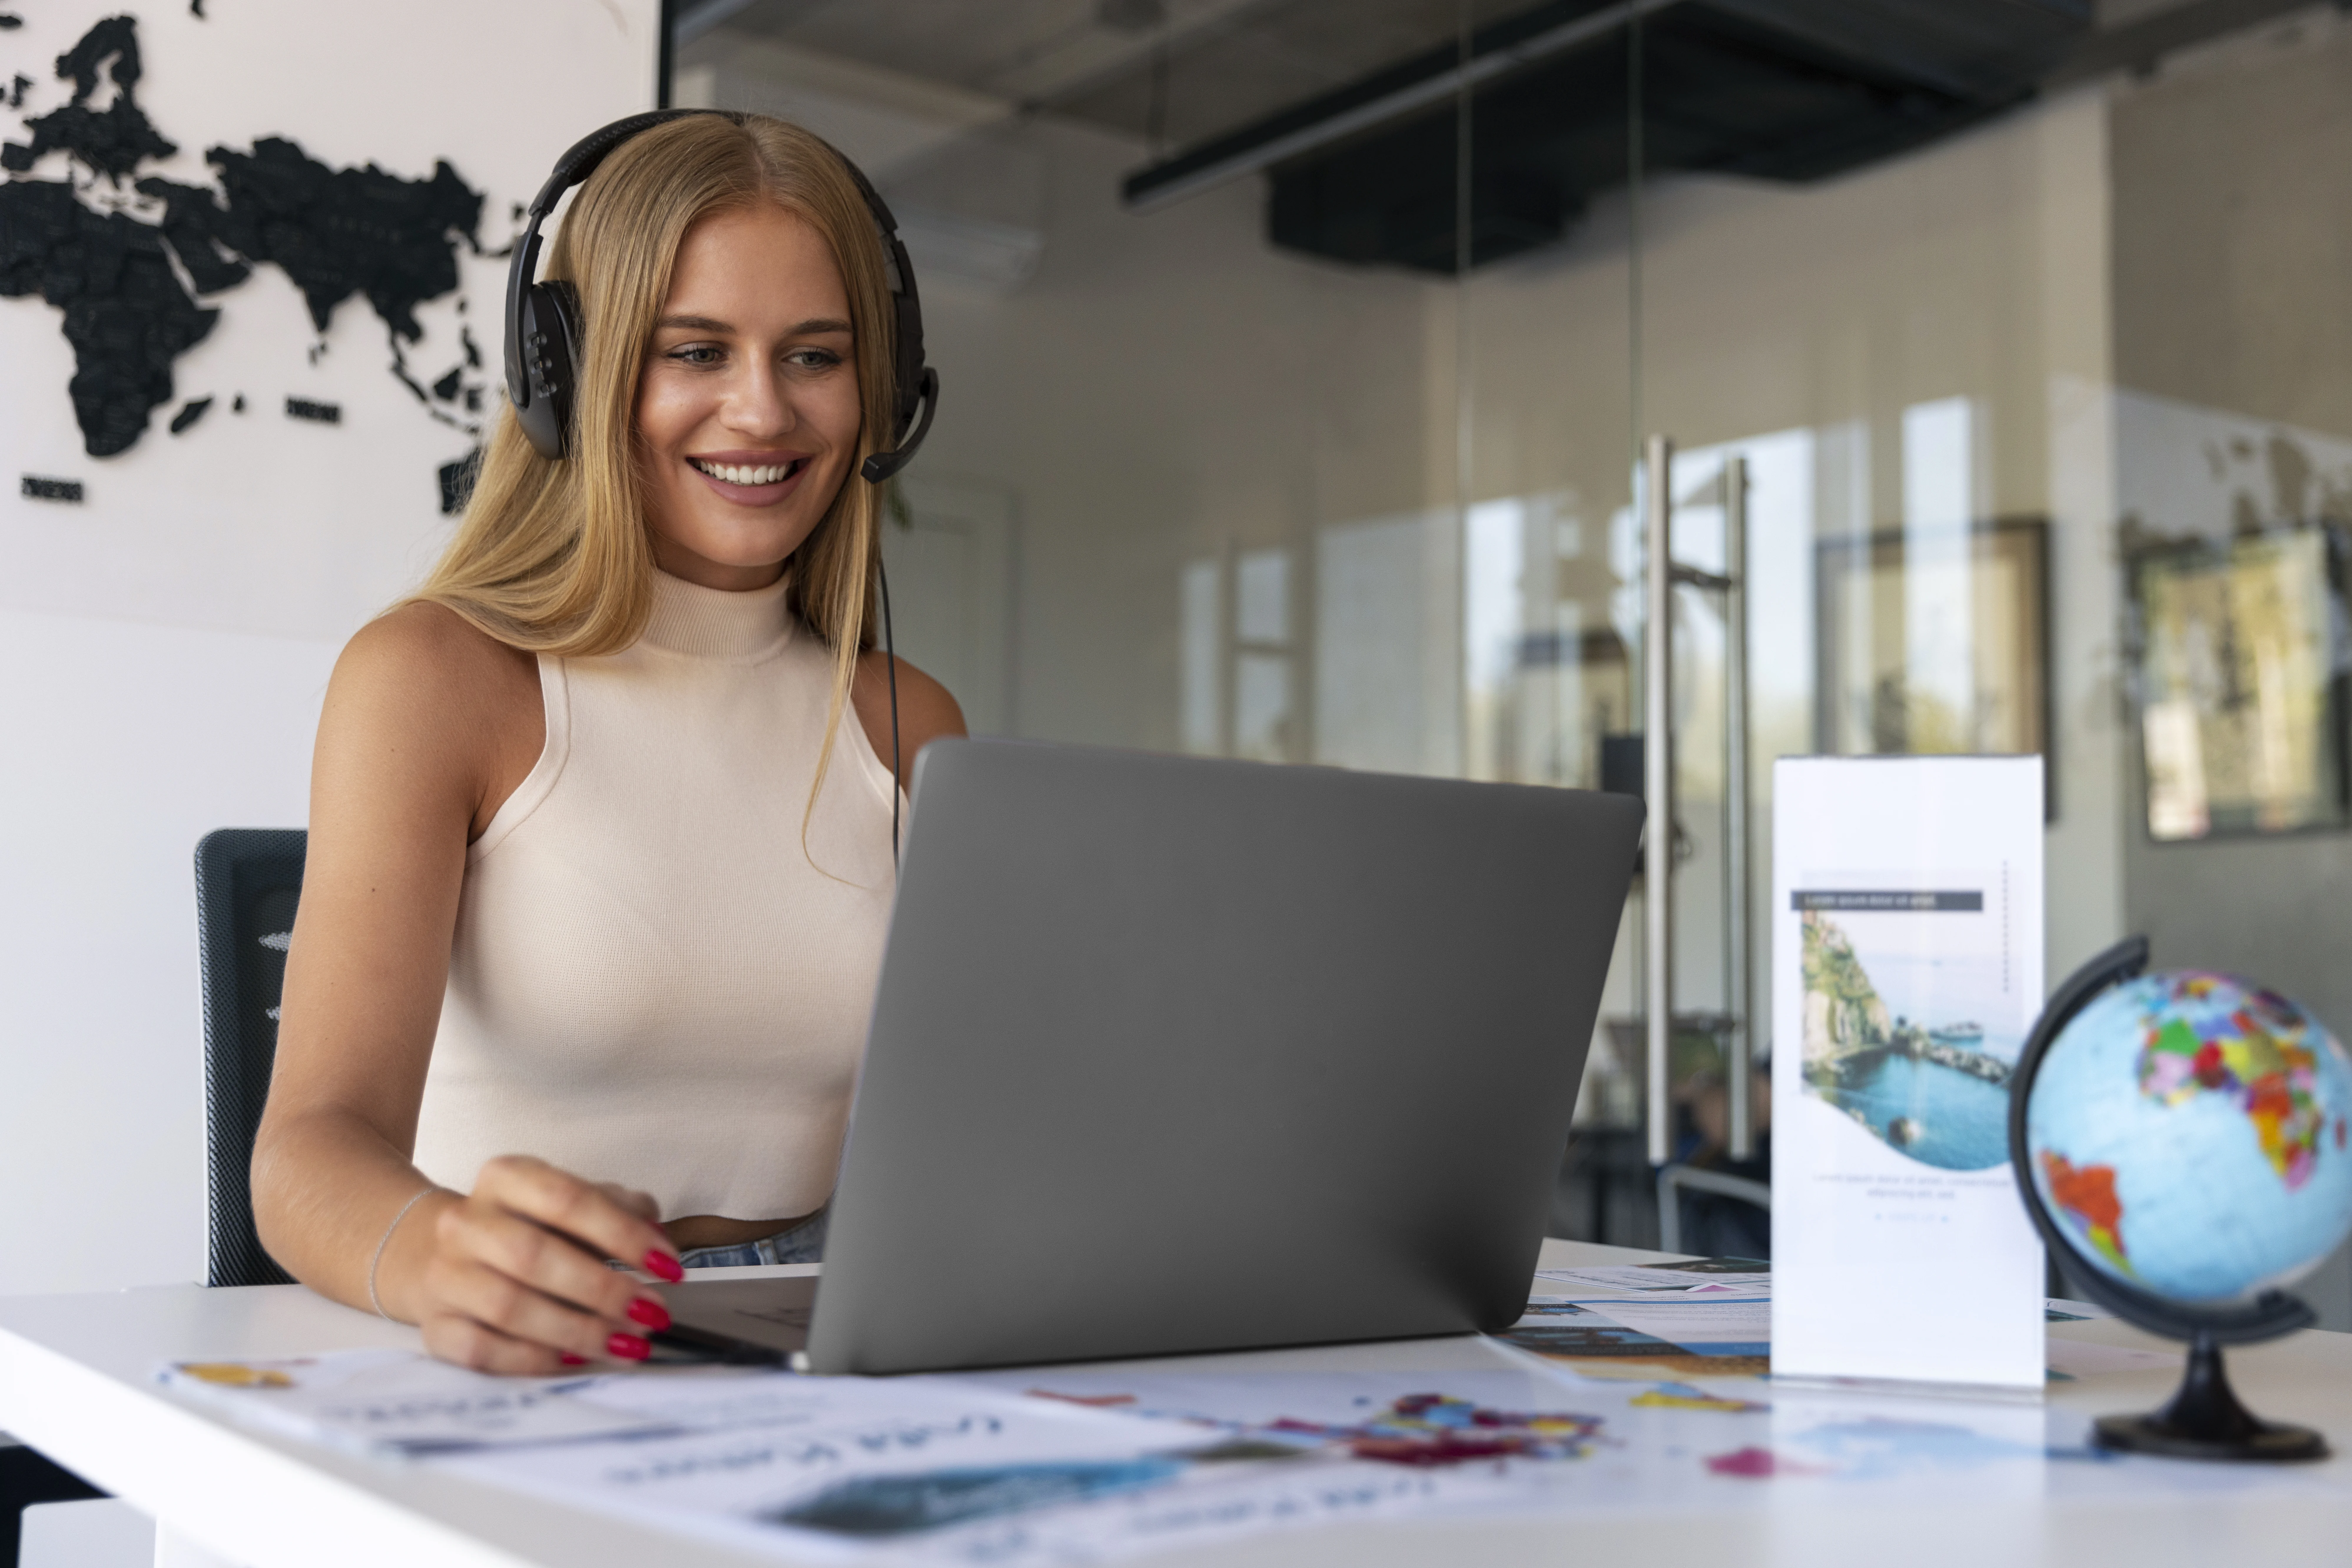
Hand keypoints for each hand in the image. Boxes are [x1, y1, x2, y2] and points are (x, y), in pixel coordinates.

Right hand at [390, 1155, 685, 1373]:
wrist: (434, 1255)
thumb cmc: (520, 1228)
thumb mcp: (565, 1200)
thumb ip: (615, 1207)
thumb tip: (657, 1233)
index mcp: (505, 1179)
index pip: (568, 1200)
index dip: (623, 1234)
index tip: (668, 1265)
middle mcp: (466, 1223)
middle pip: (534, 1256)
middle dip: (602, 1290)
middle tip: (651, 1313)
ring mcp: (446, 1275)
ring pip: (510, 1308)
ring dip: (578, 1331)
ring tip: (627, 1344)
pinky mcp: (435, 1326)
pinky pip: (483, 1350)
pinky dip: (534, 1360)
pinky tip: (576, 1362)